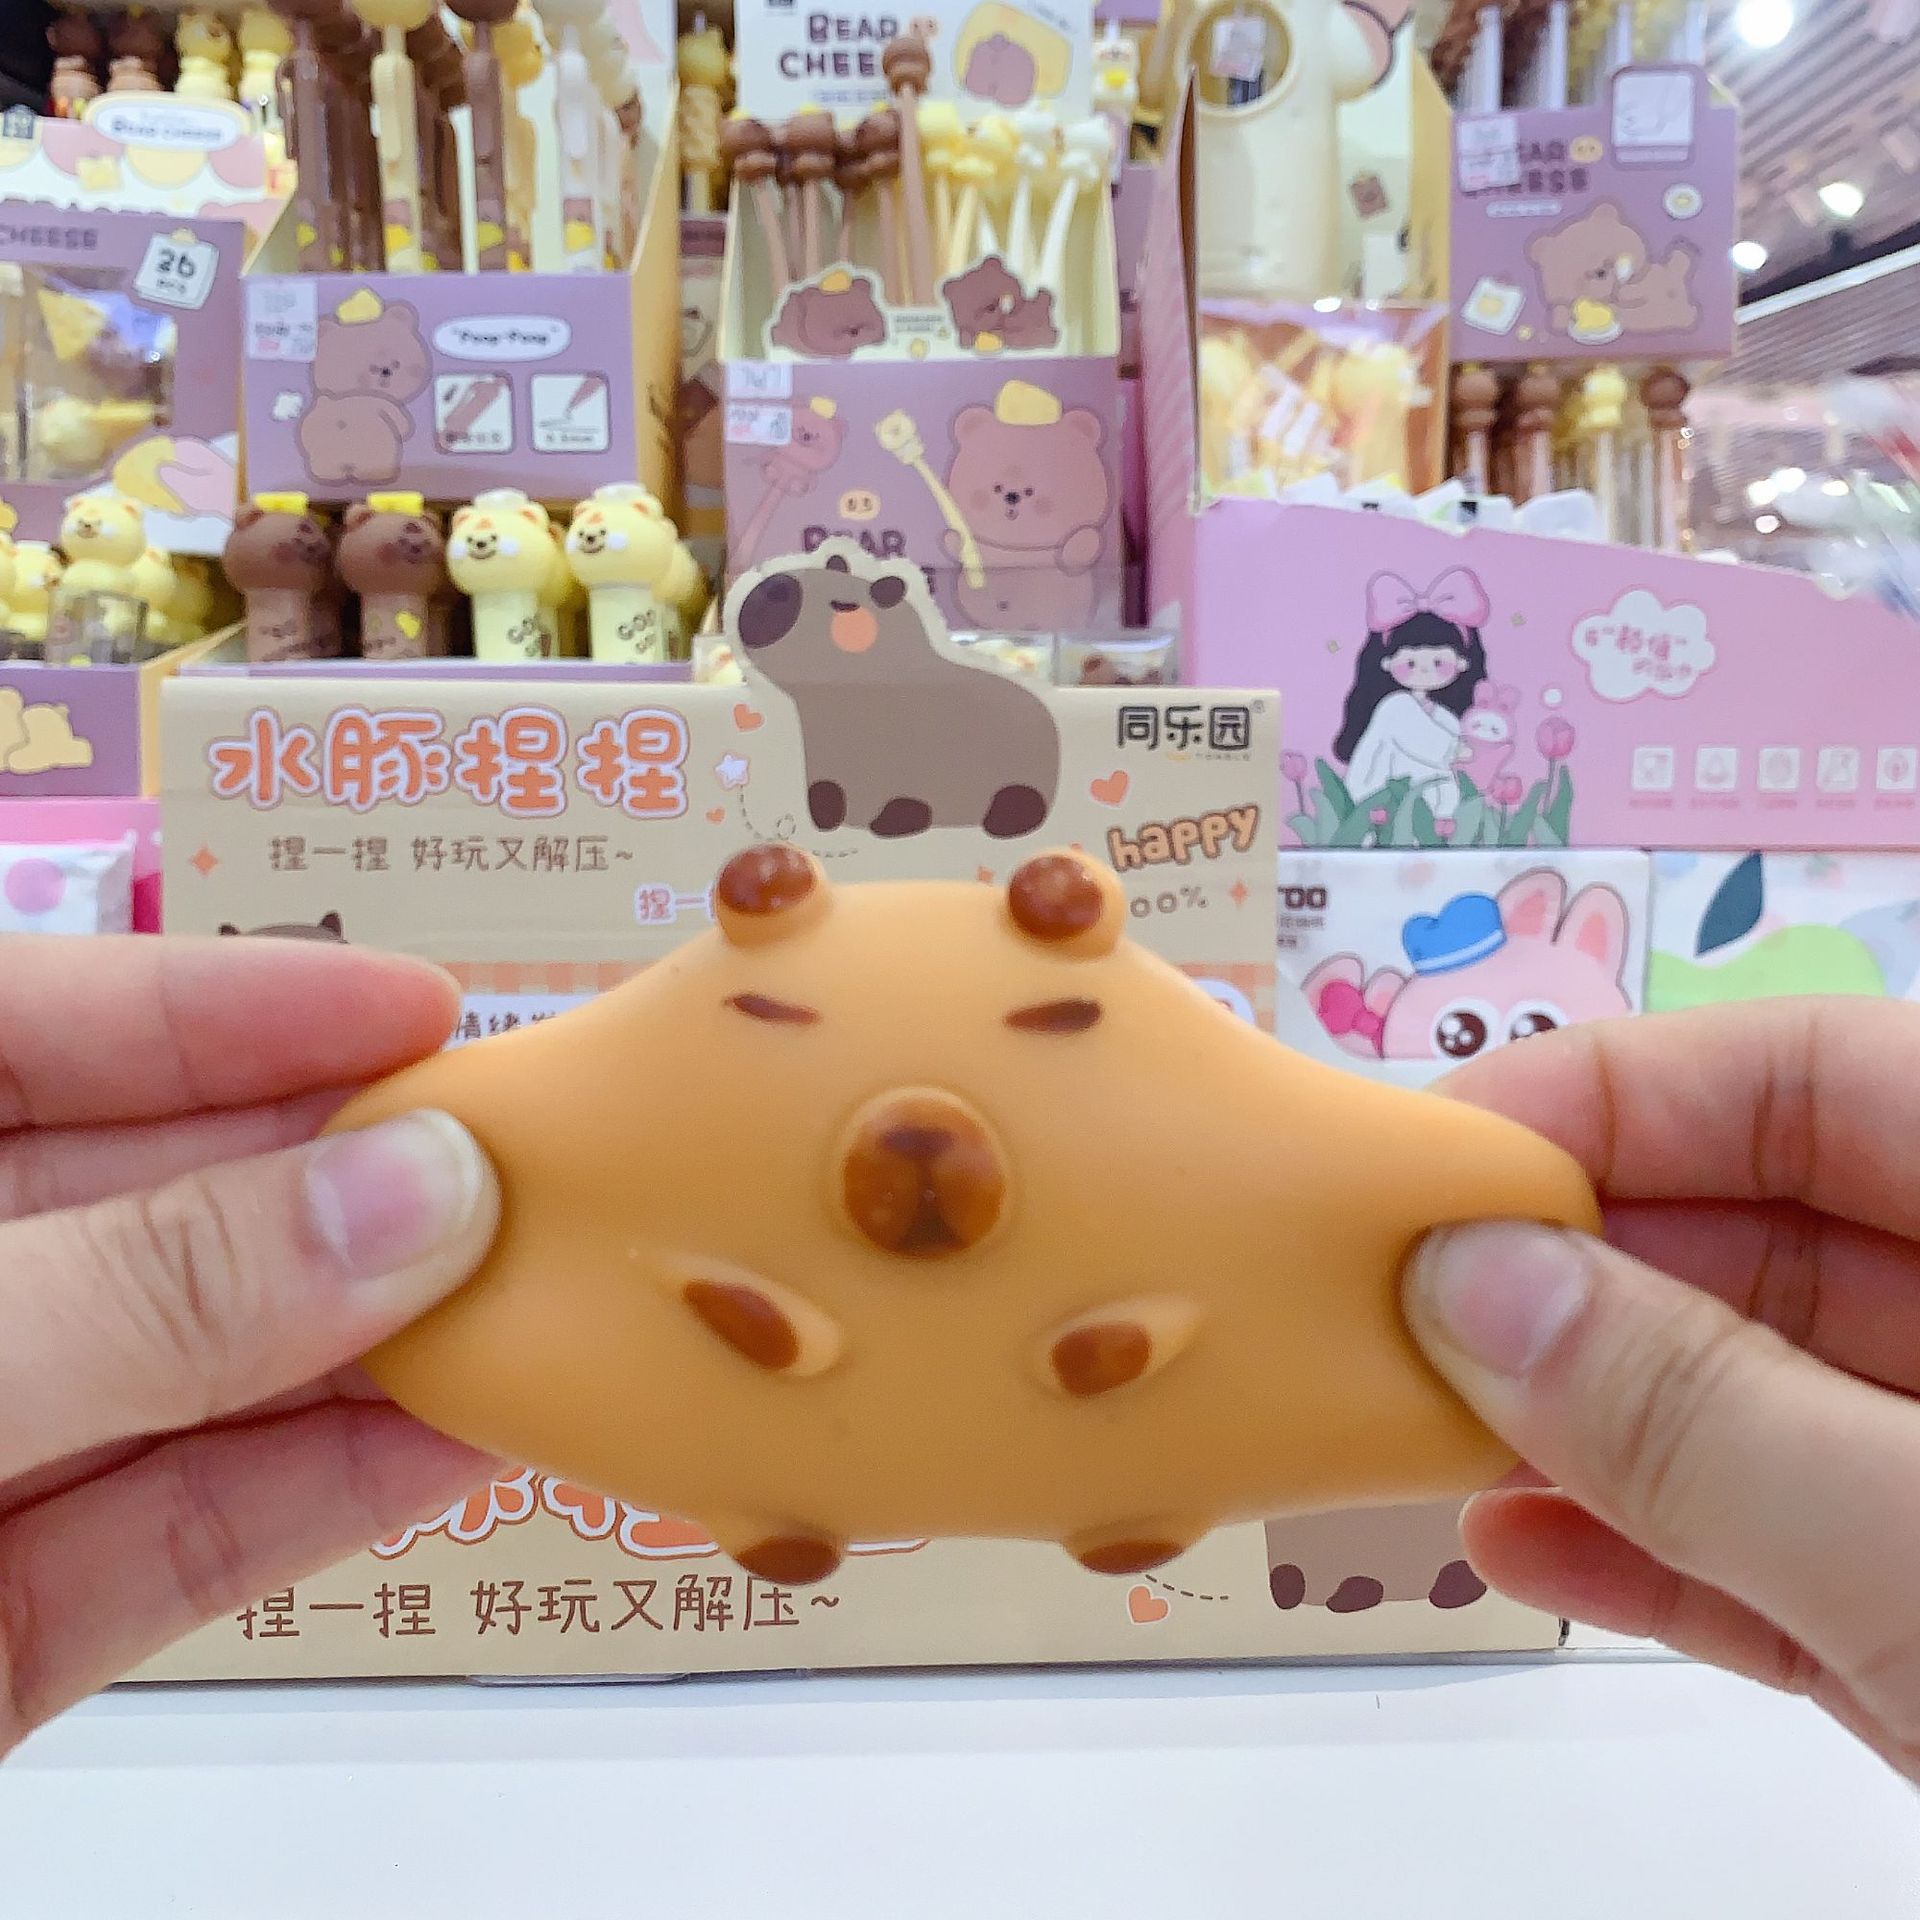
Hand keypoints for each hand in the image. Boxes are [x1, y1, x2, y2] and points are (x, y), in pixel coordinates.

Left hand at [0, 937, 498, 1754]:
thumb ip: (133, 1295)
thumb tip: (421, 1189)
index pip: (6, 1032)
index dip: (210, 1001)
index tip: (415, 1003)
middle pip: (122, 1206)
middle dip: (326, 1180)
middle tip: (530, 1160)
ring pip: (168, 1382)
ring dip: (355, 1345)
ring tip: (545, 1295)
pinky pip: (159, 1544)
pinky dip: (308, 1500)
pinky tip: (450, 1444)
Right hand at [1407, 1000, 1919, 1779]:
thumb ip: (1699, 1409)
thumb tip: (1468, 1280)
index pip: (1818, 1075)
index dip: (1618, 1093)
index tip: (1432, 1162)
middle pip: (1767, 1238)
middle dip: (1575, 1272)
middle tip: (1394, 1306)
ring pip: (1758, 1402)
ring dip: (1584, 1416)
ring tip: (1417, 1423)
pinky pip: (1785, 1549)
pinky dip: (1654, 1551)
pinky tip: (1517, 1547)